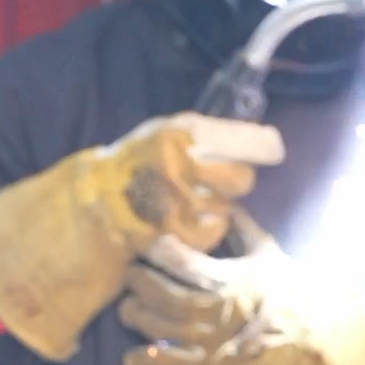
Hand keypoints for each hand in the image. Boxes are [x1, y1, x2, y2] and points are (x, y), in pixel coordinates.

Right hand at [95, 113, 287, 253]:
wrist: (95, 201)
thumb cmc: (137, 161)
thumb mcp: (167, 131)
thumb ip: (212, 133)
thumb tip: (267, 140)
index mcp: (187, 133)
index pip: (257, 144)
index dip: (266, 148)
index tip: (269, 151)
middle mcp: (187, 166)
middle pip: (244, 179)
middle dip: (236, 179)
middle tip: (216, 178)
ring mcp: (182, 203)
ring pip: (229, 206)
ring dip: (217, 204)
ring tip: (190, 198)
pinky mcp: (179, 234)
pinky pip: (214, 230)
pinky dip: (205, 226)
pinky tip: (185, 218)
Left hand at [117, 216, 321, 364]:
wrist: (311, 343)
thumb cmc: (290, 295)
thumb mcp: (270, 255)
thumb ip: (244, 229)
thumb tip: (224, 203)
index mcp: (235, 280)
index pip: (188, 264)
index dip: (162, 252)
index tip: (146, 241)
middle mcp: (222, 310)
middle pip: (169, 296)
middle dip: (143, 283)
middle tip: (127, 272)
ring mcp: (215, 341)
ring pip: (167, 328)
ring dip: (141, 317)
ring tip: (128, 306)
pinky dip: (151, 362)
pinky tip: (133, 357)